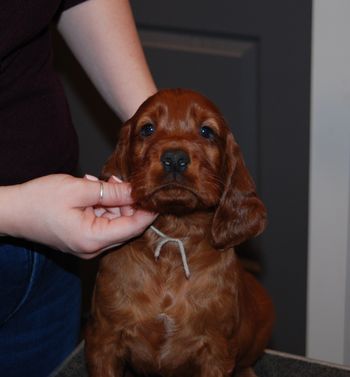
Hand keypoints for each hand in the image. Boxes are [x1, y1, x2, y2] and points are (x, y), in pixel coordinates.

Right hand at [0, 174, 156, 257]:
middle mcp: (93, 247)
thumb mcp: (78, 190)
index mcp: (93, 239)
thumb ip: (111, 192)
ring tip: (100, 182)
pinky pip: (102, 222)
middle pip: (125, 224)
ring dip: (114, 201)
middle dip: (127, 201)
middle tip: (118, 180)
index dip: (148, 211)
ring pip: (114, 221)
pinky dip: (103, 206)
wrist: (12, 211)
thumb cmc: (38, 200)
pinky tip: (94, 190)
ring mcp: (88, 244)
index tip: (157, 195)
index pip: (133, 227)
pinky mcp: (83, 238)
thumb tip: (136, 190)